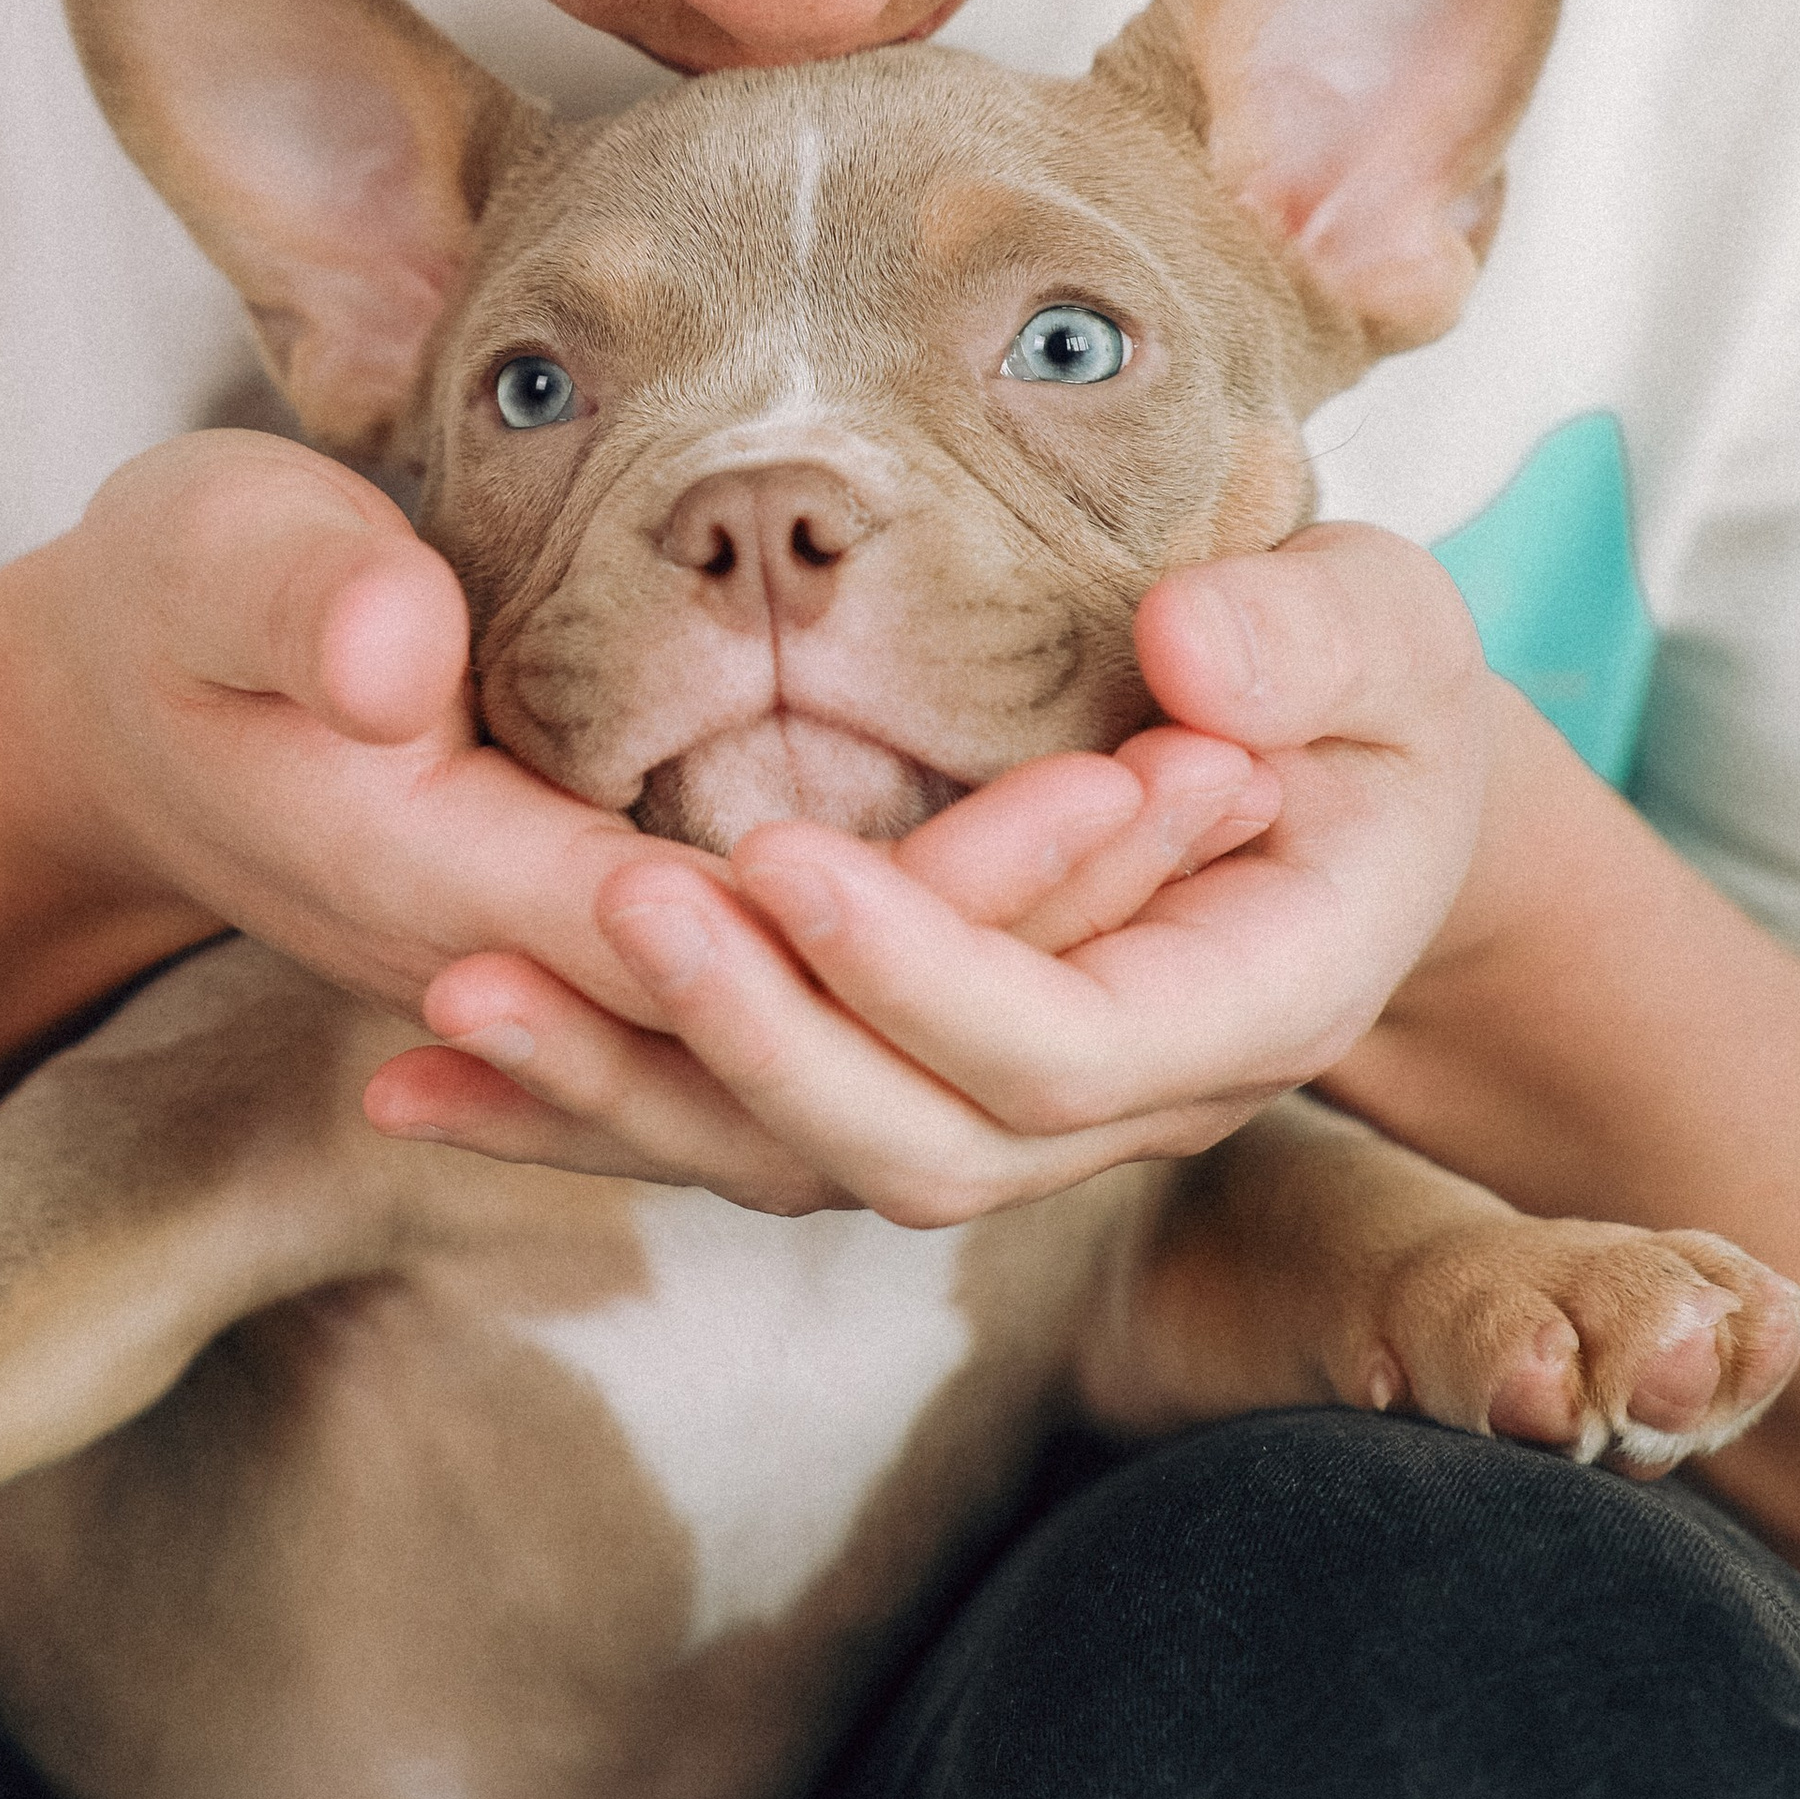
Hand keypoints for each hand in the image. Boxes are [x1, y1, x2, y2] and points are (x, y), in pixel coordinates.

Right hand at [6, 428, 1177, 1063]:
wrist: (129, 707)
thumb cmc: (171, 608)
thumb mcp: (195, 564)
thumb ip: (293, 603)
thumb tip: (396, 657)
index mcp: (443, 880)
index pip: (734, 933)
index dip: (932, 882)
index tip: (1114, 778)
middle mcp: (541, 966)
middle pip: (832, 1012)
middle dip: (1036, 915)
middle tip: (1230, 782)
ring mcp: (590, 981)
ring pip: (847, 1029)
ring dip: (1024, 930)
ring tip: (1215, 794)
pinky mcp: (625, 953)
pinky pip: (820, 994)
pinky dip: (957, 933)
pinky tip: (1101, 840)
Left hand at [376, 525, 1490, 1221]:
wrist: (1357, 803)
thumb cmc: (1365, 694)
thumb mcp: (1383, 633)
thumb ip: (1310, 644)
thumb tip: (1195, 662)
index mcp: (1243, 1006)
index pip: (1062, 1051)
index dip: (921, 974)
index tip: (780, 858)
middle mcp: (1115, 1105)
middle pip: (916, 1150)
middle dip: (753, 1042)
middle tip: (608, 907)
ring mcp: (995, 1116)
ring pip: (794, 1165)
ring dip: (622, 1096)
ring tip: (449, 1009)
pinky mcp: (892, 1085)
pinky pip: (732, 1126)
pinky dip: (580, 1105)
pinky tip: (415, 1078)